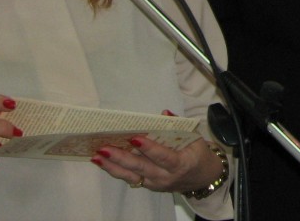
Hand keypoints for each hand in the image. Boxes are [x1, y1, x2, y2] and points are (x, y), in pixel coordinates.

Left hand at [91, 136, 224, 194]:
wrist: (202, 179)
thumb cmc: (198, 154)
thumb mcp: (195, 138)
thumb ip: (178, 124)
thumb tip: (164, 113)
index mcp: (180, 163)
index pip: (163, 156)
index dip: (149, 148)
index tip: (134, 139)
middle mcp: (165, 176)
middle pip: (141, 167)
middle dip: (121, 158)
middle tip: (104, 148)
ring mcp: (155, 183)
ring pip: (131, 176)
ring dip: (112, 166)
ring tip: (97, 156)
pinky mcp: (148, 186)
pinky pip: (130, 178)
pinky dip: (115, 170)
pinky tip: (102, 162)